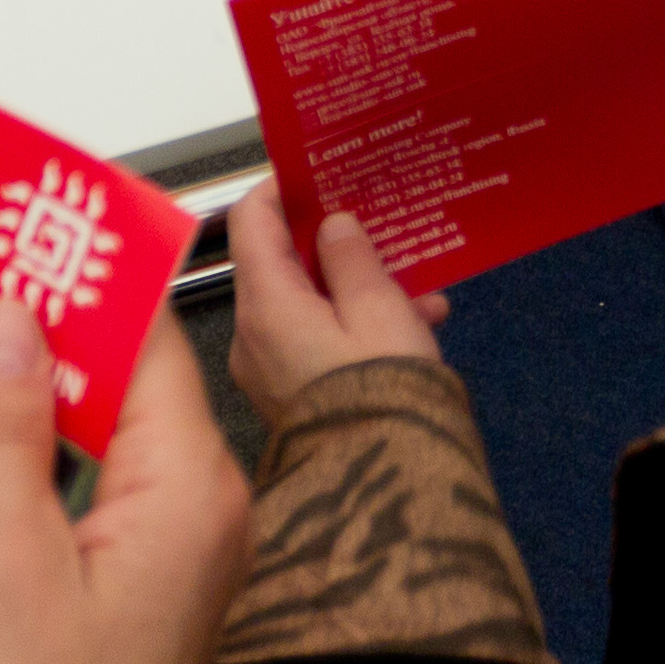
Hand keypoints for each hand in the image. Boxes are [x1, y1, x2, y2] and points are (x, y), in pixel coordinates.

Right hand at [0, 299, 250, 663]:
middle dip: (37, 336)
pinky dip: (26, 466)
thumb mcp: (2, 564)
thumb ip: (5, 430)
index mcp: (189, 492)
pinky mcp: (129, 590)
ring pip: (96, 438)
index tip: (25, 227)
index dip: (80, 279)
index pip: (145, 341)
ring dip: (23, 402)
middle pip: (119, 383)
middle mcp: (197, 515)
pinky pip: (84, 494)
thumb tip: (6, 319)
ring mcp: (168, 555)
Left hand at [223, 189, 452, 420]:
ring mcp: (267, 369)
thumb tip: (334, 226)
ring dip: (352, 284)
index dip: (285, 188)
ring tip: (413, 284)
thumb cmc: (382, 399)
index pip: (251, 219)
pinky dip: (353, 323)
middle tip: (377, 225)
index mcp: (266, 306)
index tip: (322, 173)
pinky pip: (314, 339)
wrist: (385, 490)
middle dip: (332, 241)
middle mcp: (252, 336)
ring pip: (304, 302)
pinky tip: (411, 324)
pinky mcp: (290, 395)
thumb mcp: (379, 308)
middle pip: (279, 261)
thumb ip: (352, 255)